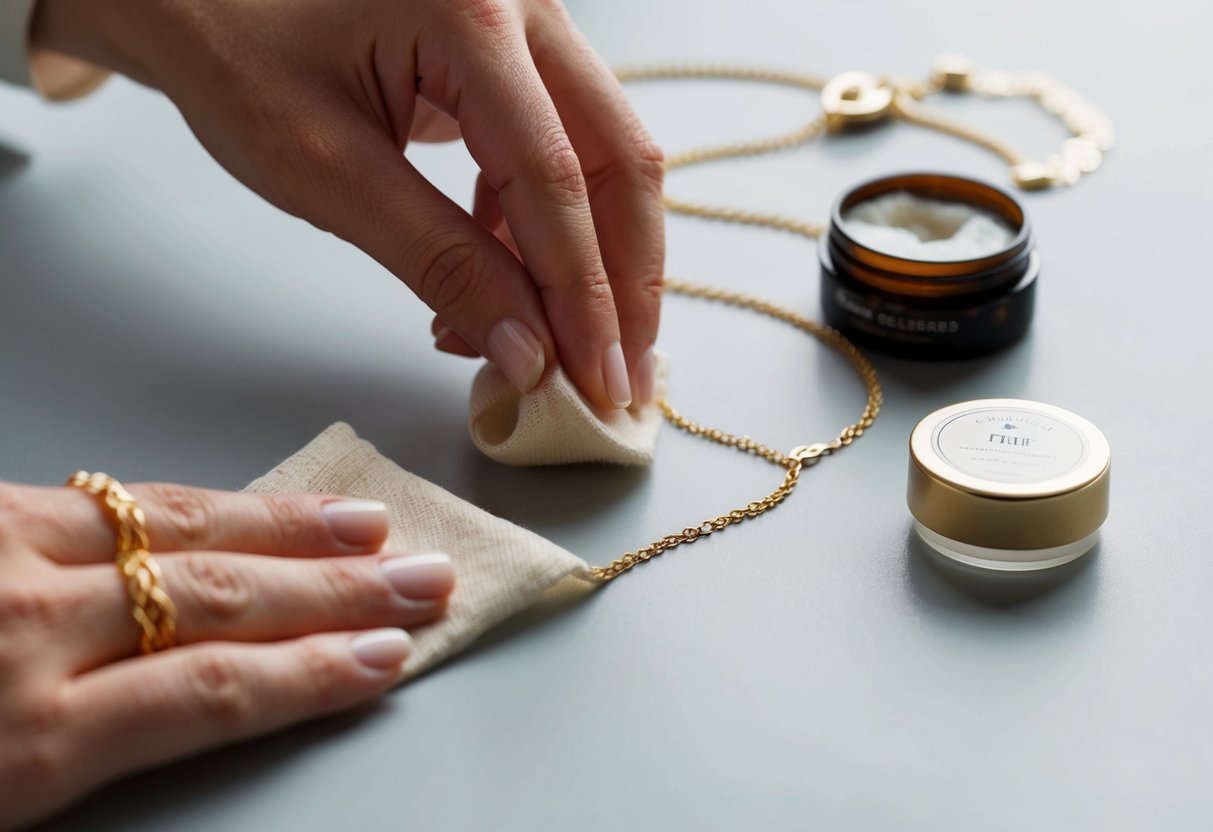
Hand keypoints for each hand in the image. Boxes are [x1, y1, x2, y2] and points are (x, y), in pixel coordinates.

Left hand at [0, 481, 454, 827]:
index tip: (386, 657)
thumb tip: (206, 713)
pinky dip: (198, 498)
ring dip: (289, 528)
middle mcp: (24, 634)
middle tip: (420, 579)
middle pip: (220, 603)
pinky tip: (249, 503)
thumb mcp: (3, 810)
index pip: (214, 695)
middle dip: (338, 590)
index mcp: (21, 745)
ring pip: (179, 529)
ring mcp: (1, 556)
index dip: (314, 673)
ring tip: (367, 527)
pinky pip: (112, 495)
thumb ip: (84, 768)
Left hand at [31, 0, 664, 409]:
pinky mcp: (521, 57)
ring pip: (607, 159)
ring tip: (569, 350)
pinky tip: (513, 289)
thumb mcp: (330, 173)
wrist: (205, 0)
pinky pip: (567, 152)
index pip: (554, 180)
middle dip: (623, 284)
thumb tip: (528, 353)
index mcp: (469, 14)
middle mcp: (524, 5)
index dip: (580, 296)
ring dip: (598, 263)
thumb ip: (440, 263)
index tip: (593, 383)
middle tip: (620, 378)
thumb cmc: (241, 59)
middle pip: (619, 162)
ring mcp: (531, 26)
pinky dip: (550, 231)